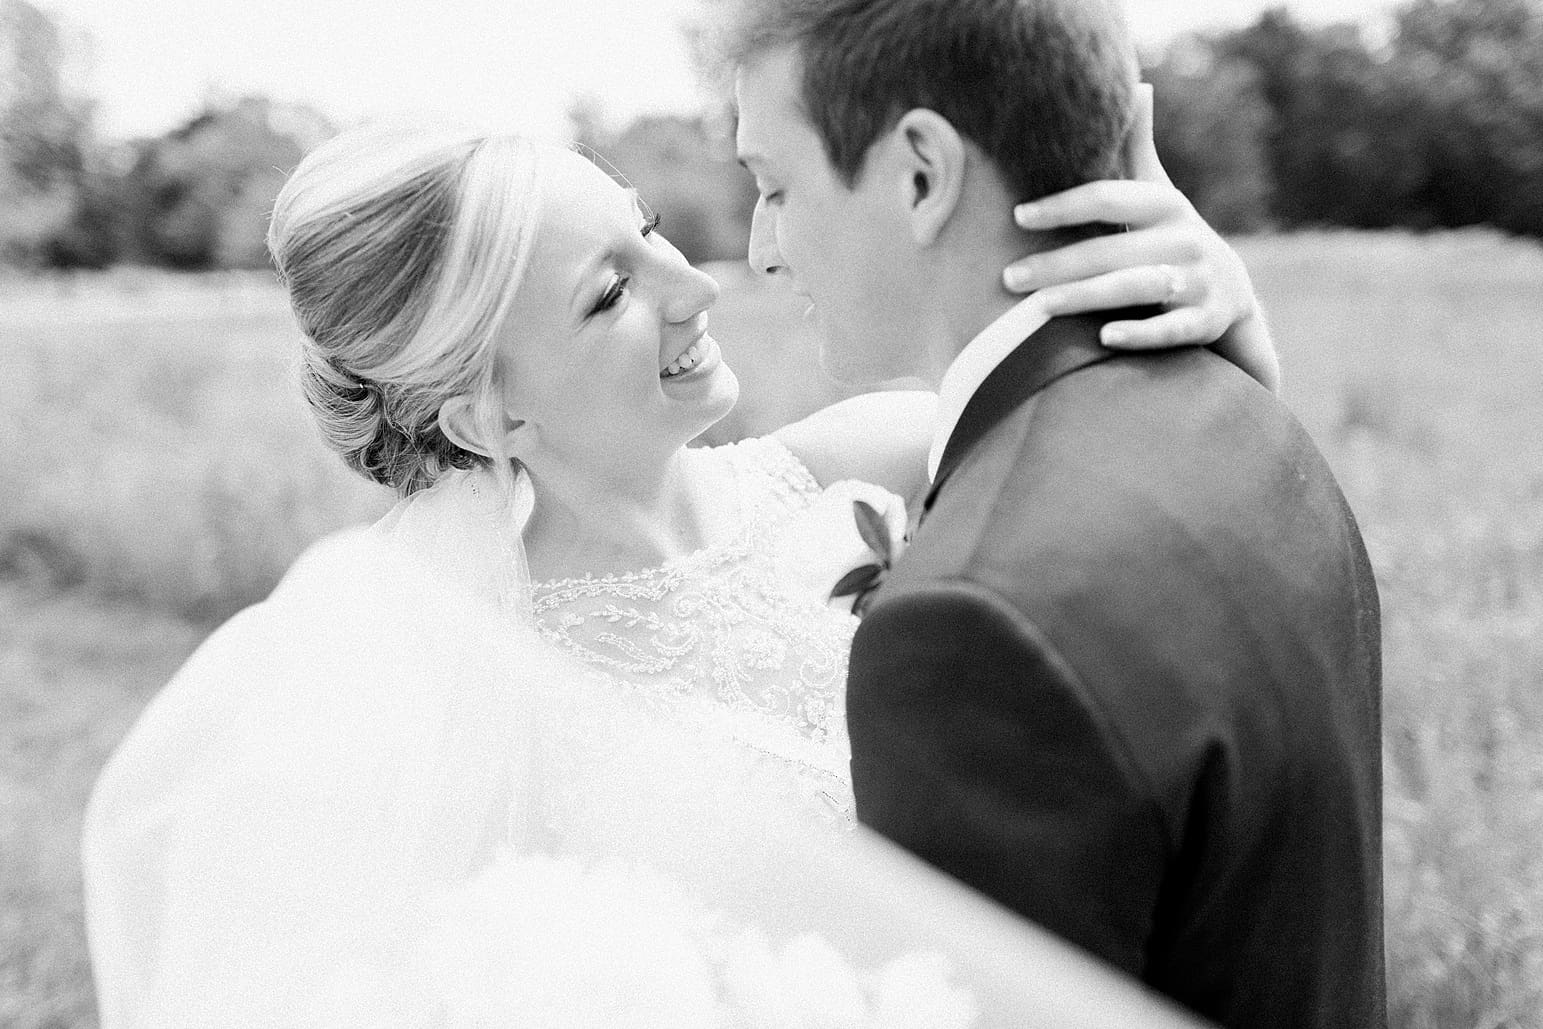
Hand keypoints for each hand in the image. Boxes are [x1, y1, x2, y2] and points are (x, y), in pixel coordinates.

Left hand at [1002, 84, 1279, 391]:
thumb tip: (1136, 85)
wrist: (1231, 294)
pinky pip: (1171, 330)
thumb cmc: (1171, 238)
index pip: (1108, 198)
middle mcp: (1185, 240)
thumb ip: (1138, 148)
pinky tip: (1105, 338)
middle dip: (1057, 264)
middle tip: (1008, 277)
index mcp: (1166, 206)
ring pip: (1135, 288)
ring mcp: (1198, 282)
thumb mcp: (1160, 194)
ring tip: (1038, 307)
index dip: (1062, 206)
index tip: (1018, 215)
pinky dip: (1141, 334)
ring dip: (1086, 296)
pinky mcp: (1206, 322)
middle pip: (1111, 249)